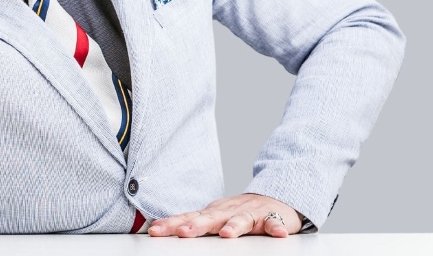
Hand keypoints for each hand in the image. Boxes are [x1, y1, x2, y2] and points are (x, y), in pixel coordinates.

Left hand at [147, 193, 300, 238]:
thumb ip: (194, 223)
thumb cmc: (239, 212)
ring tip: (227, 234)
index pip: (188, 217)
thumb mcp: (214, 216)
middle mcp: (228, 211)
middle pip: (211, 218)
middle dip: (196, 225)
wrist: (274, 198)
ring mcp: (250, 213)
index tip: (155, 231)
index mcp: (212, 212)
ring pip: (242, 219)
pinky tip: (278, 233)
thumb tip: (160, 230)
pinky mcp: (271, 217)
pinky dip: (275, 227)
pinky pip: (273, 222)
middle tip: (184, 232)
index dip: (171, 224)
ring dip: (234, 226)